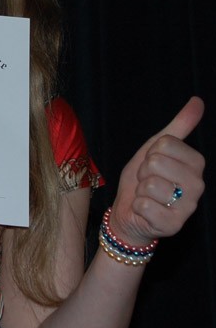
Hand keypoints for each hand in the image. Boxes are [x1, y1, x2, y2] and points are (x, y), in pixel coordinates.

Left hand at [110, 97, 204, 245]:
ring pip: (149, 185)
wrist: (130, 213)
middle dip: (143, 171)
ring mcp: (188, 207)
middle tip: (148, 181)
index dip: (151, 153)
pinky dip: (138, 206)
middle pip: (156, 162)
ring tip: (148, 197)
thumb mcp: (156, 148)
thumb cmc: (144, 178)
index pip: (165, 143)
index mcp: (195, 163)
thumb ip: (179, 126)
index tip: (153, 164)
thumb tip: (198, 101)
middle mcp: (198, 185)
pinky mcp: (173, 225)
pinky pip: (144, 205)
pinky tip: (146, 211)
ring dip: (140, 191)